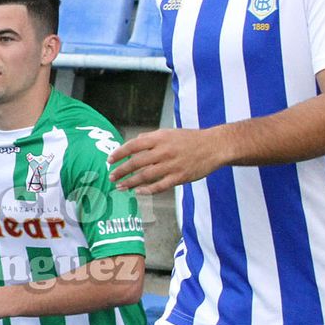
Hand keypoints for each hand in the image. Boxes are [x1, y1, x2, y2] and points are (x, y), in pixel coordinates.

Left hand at [107, 126, 223, 194]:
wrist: (215, 146)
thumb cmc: (190, 139)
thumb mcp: (169, 132)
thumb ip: (150, 137)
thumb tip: (133, 142)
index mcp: (160, 138)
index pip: (133, 145)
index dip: (119, 153)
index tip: (109, 160)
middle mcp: (164, 151)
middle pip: (136, 163)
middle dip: (121, 171)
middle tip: (111, 177)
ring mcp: (172, 165)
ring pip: (146, 176)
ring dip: (130, 182)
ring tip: (121, 187)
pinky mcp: (180, 177)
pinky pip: (160, 186)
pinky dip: (148, 190)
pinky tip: (138, 192)